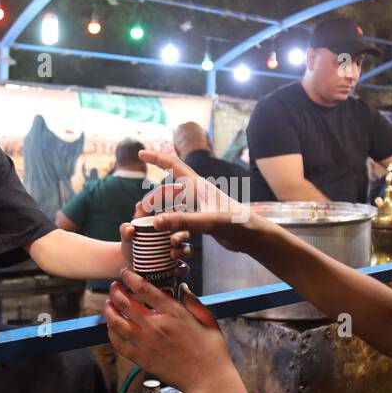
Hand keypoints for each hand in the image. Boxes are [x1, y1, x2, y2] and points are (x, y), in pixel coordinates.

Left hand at [103, 269, 235, 392]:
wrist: (207, 379)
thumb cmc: (212, 351)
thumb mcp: (208, 320)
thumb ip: (193, 302)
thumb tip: (182, 287)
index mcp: (173, 313)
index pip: (144, 288)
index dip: (130, 277)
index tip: (125, 272)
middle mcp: (156, 326)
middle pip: (126, 303)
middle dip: (116, 291)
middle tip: (114, 286)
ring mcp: (146, 343)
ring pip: (117, 323)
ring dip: (109, 310)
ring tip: (108, 304)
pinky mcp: (142, 359)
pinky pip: (119, 344)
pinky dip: (111, 333)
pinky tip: (111, 327)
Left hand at [119, 222, 192, 278]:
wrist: (128, 263)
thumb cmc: (131, 244)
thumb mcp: (127, 236)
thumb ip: (126, 229)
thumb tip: (128, 228)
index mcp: (165, 225)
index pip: (174, 218)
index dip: (174, 217)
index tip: (165, 222)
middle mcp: (174, 237)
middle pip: (185, 233)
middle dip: (181, 235)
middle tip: (173, 240)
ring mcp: (177, 252)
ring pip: (188, 249)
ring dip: (183, 251)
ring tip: (172, 254)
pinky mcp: (176, 267)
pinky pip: (184, 267)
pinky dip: (181, 269)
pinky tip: (174, 270)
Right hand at [134, 149, 265, 253]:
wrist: (253, 236)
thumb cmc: (236, 224)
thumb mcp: (208, 222)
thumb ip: (182, 221)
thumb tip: (155, 222)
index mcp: (198, 186)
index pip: (174, 165)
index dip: (156, 158)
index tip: (141, 154)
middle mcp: (197, 193)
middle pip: (167, 191)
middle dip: (151, 200)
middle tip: (138, 214)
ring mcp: (199, 207)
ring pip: (172, 207)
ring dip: (160, 214)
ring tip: (148, 225)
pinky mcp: (203, 220)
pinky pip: (180, 220)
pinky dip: (172, 226)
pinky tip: (167, 238)